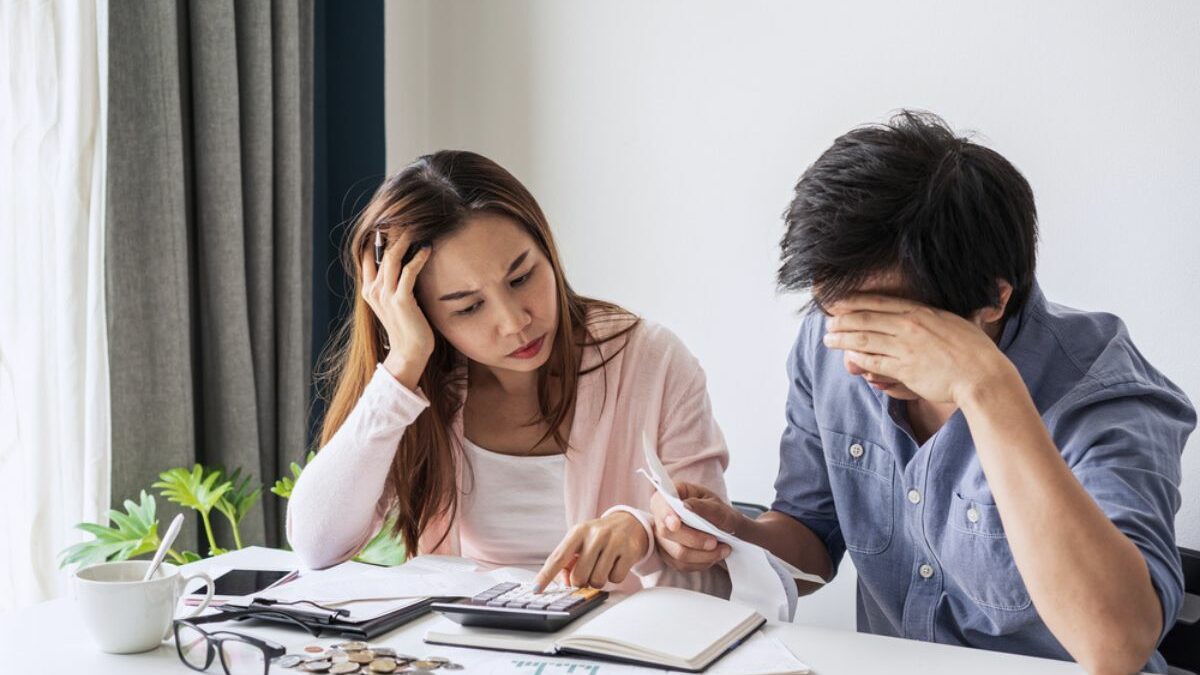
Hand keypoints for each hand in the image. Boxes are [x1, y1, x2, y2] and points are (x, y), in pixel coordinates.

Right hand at [360, 231, 433, 389]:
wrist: (410, 352)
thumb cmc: (408, 325)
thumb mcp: (396, 301)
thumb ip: (395, 282)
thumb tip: (406, 260)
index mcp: (369, 289)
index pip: (366, 254)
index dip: (377, 236)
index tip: (392, 220)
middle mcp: (373, 290)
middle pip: (381, 251)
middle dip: (394, 232)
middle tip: (409, 216)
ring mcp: (385, 295)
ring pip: (393, 257)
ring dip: (406, 239)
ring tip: (418, 226)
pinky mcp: (401, 300)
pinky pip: (408, 271)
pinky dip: (418, 257)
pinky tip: (427, 248)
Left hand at [533, 511, 649, 590]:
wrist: (629, 524)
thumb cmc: (598, 537)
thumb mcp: (580, 543)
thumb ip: (567, 563)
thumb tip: (566, 584)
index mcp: (578, 532)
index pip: (558, 557)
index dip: (546, 575)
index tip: (536, 589)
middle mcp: (595, 534)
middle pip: (579, 577)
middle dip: (581, 581)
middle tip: (587, 571)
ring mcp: (614, 542)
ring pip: (598, 581)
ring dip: (598, 580)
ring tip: (601, 567)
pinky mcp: (630, 551)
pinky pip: (616, 579)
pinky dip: (614, 577)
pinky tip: (615, 564)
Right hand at [649, 482, 734, 571]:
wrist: (724, 529)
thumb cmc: (718, 513)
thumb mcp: (718, 506)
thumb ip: (704, 507)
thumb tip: (686, 506)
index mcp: (670, 495)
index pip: (660, 503)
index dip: (666, 514)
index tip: (676, 524)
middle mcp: (661, 516)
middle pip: (667, 532)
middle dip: (694, 540)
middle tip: (715, 542)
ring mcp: (662, 537)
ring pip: (677, 553)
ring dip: (703, 555)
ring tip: (722, 549)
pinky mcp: (668, 555)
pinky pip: (681, 564)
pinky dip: (701, 562)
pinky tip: (712, 555)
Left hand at [822, 294, 1016, 404]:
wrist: (983, 376)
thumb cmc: (976, 350)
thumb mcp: (959, 322)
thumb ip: (941, 317)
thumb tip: (938, 312)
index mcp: (922, 311)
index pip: (880, 302)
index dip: (855, 301)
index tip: (839, 302)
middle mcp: (910, 326)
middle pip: (866, 318)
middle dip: (842, 320)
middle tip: (828, 323)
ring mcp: (905, 347)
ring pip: (864, 339)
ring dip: (843, 339)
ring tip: (828, 339)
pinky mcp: (904, 369)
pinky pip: (873, 362)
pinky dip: (858, 359)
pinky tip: (848, 358)